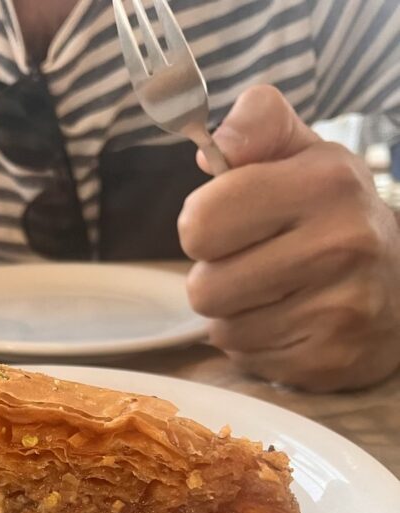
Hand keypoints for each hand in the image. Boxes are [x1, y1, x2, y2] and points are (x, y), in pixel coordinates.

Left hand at [178, 85, 399, 391]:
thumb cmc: (332, 216)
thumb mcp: (304, 155)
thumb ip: (259, 126)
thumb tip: (219, 144)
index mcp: (325, 183)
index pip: (200, 223)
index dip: (201, 225)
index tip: (228, 223)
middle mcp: (340, 244)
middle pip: (203, 288)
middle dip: (214, 277)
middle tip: (251, 263)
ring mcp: (339, 310)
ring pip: (222, 329)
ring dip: (234, 315)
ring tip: (272, 294)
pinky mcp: (330, 359)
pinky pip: (247, 358)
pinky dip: (256, 345)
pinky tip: (289, 321)